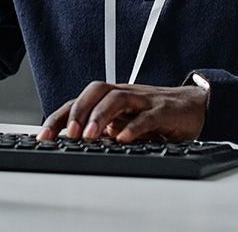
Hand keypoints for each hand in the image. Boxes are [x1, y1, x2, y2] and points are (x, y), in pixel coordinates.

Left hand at [37, 81, 207, 142]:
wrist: (194, 106)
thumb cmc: (154, 114)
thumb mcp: (123, 123)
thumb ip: (102, 131)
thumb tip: (71, 146)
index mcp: (110, 99)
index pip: (78, 102)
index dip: (58, 117)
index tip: (42, 137)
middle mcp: (124, 95)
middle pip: (95, 92)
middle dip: (77, 112)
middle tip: (67, 135)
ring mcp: (143, 101)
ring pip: (117, 99)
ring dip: (100, 116)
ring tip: (90, 136)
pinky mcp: (163, 111)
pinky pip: (146, 116)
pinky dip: (134, 128)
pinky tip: (123, 139)